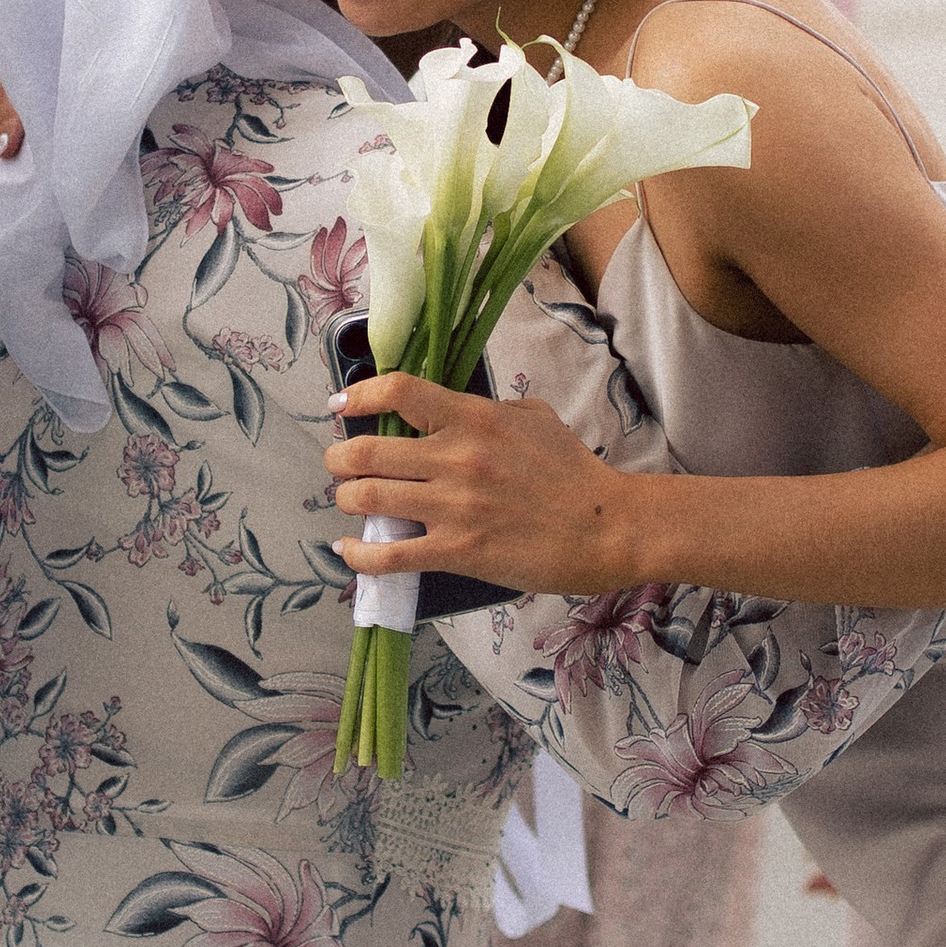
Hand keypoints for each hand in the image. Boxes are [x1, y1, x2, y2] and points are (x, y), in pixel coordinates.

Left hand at [325, 370, 635, 597]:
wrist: (606, 528)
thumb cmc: (574, 472)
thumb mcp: (535, 417)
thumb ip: (488, 409)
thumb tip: (451, 411)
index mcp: (475, 419)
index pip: (399, 392)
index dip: (359, 396)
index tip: (340, 405)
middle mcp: (456, 458)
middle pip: (366, 451)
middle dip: (338, 458)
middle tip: (338, 464)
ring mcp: (454, 507)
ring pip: (368, 499)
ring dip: (347, 500)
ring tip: (349, 501)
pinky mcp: (458, 552)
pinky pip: (389, 554)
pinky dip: (359, 554)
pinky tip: (350, 549)